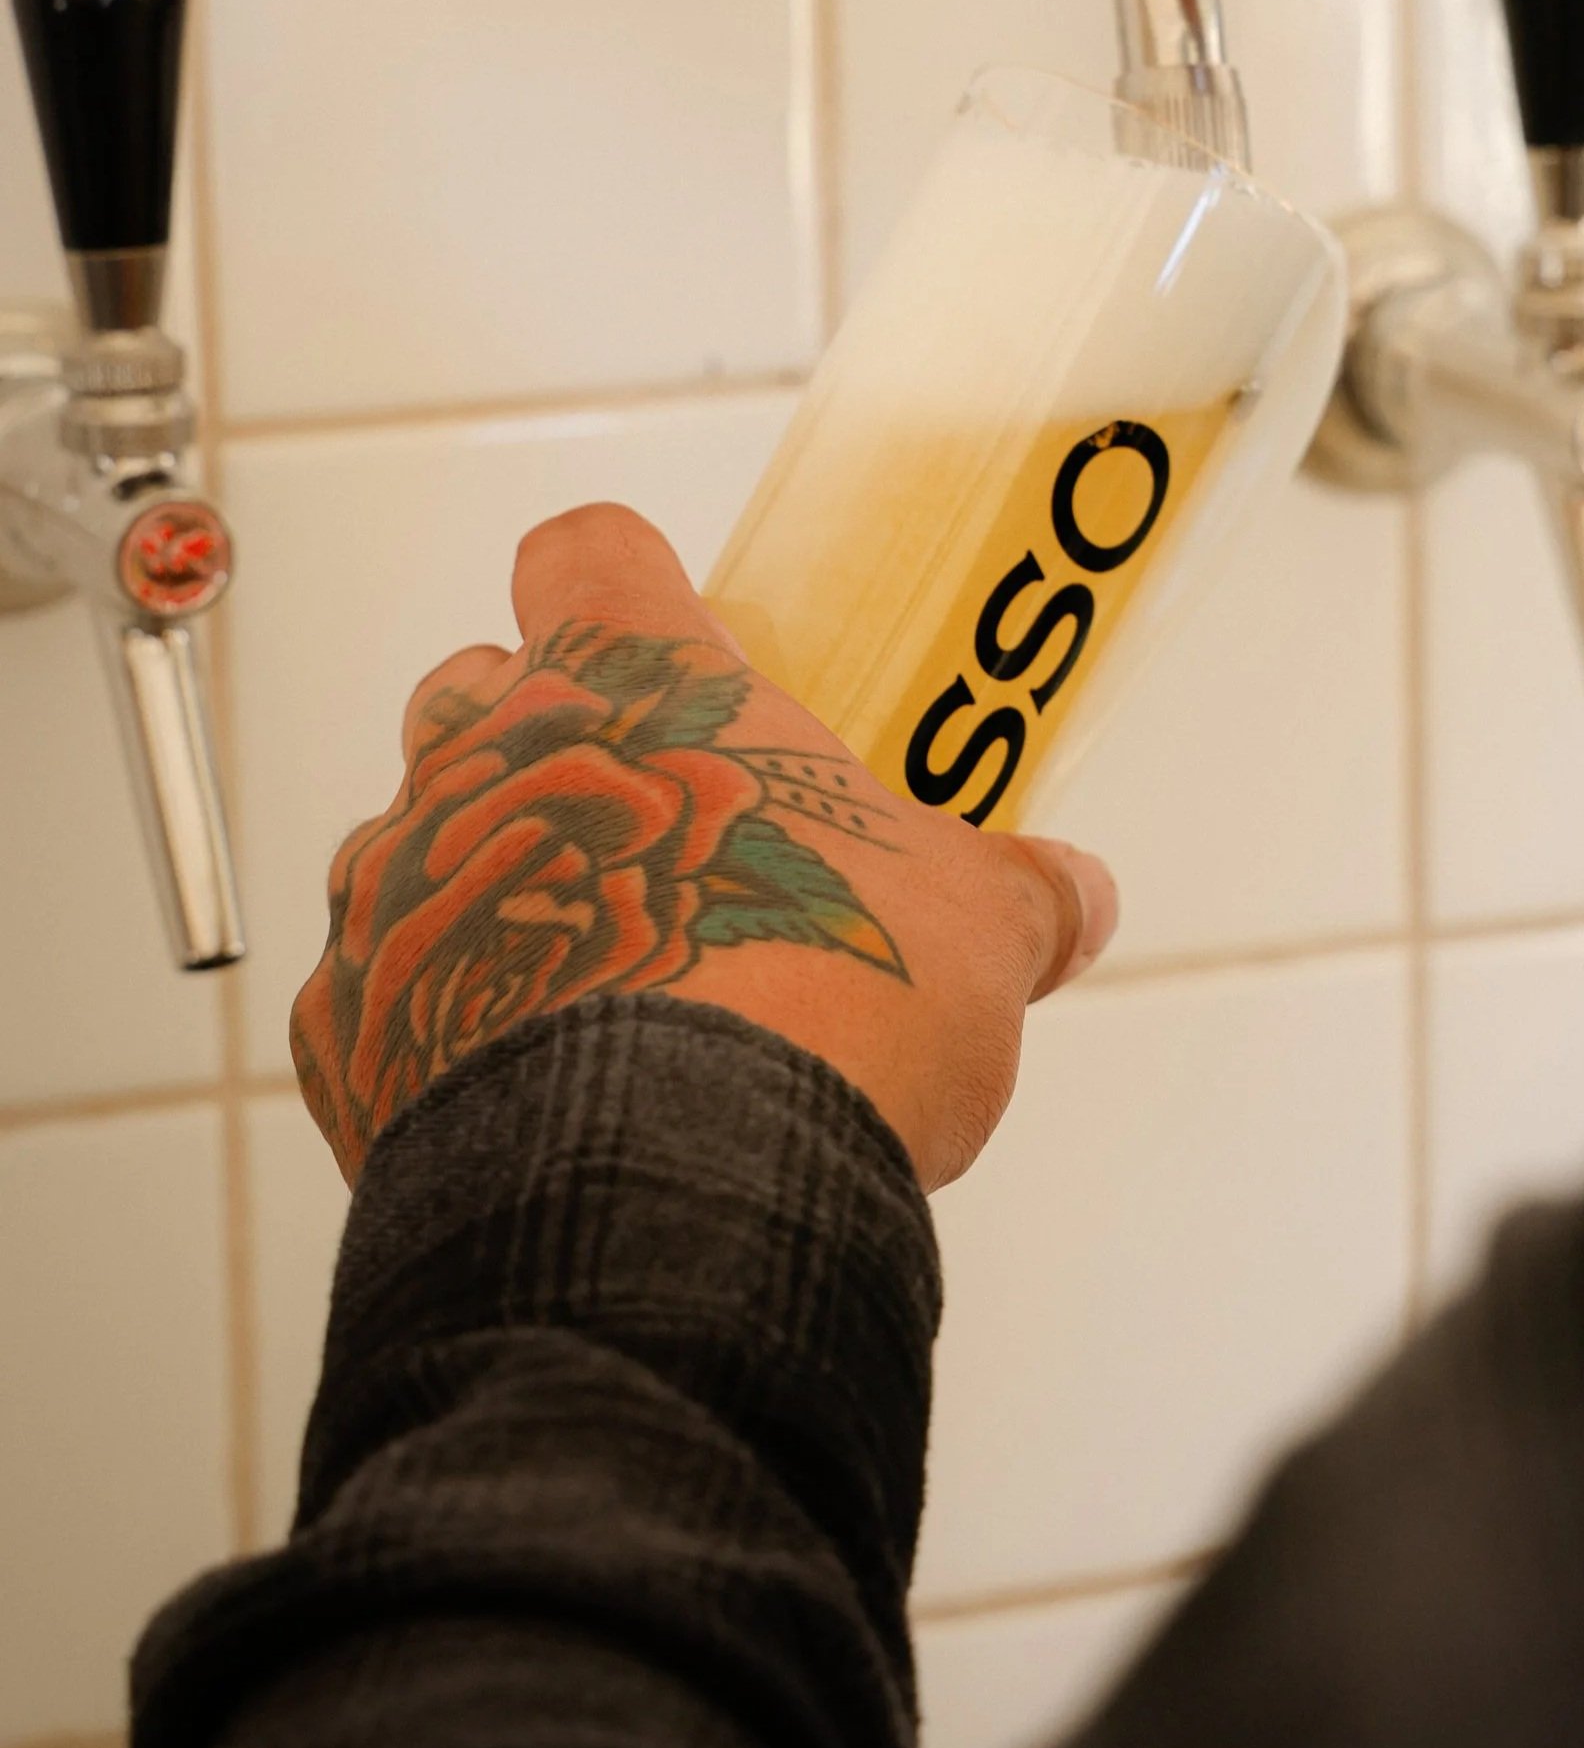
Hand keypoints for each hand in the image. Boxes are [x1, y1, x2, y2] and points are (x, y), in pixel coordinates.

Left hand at [290, 504, 1115, 1190]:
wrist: (674, 1195)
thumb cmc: (825, 1004)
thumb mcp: (973, 932)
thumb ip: (1015, 896)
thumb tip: (1073, 896)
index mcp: (636, 680)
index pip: (588, 553)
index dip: (626, 582)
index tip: (674, 635)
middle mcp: (488, 756)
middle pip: (478, 691)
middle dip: (548, 745)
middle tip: (654, 836)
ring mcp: (400, 888)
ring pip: (417, 844)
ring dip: (493, 892)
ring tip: (601, 993)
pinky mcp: (347, 1034)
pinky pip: (381, 1003)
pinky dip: (441, 1035)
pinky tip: (536, 1102)